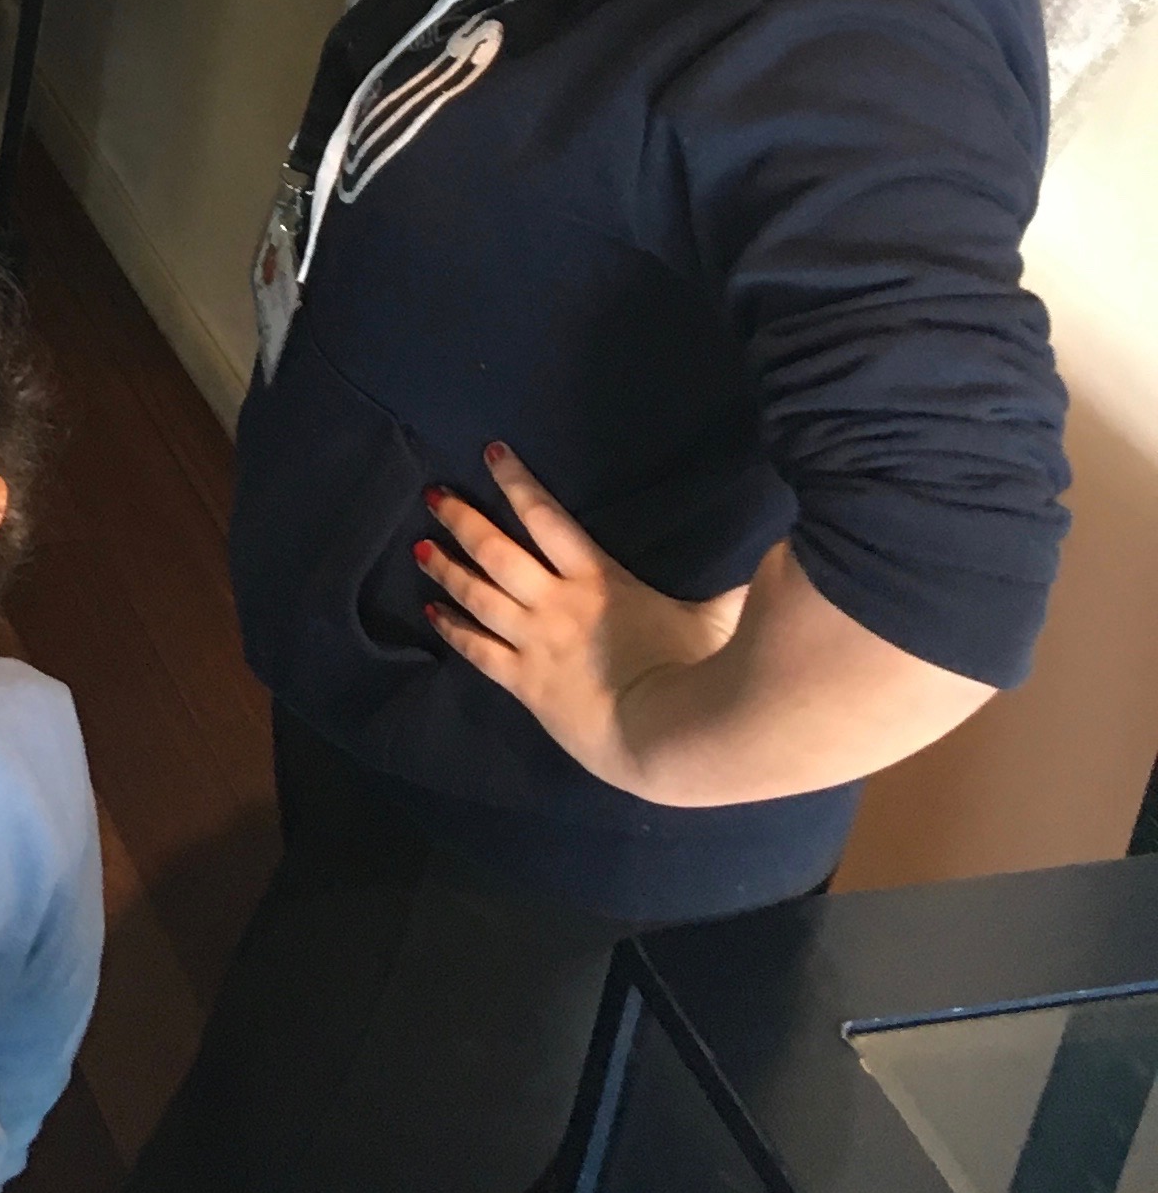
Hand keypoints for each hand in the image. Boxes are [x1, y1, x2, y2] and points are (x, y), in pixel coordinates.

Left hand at [416, 444, 748, 790]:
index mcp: (598, 580)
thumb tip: (772, 551)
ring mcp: (535, 644)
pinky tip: (431, 612)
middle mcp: (556, 605)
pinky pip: (477, 651)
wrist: (666, 739)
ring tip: (420, 544)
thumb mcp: (716, 615)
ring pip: (477, 596)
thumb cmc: (696, 673)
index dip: (517, 482)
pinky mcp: (524, 684)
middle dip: (463, 520)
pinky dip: (451, 629)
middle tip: (435, 494)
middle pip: (497, 552)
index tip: (491, 452)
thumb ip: (729, 581)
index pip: (548, 518)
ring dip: (446, 568)